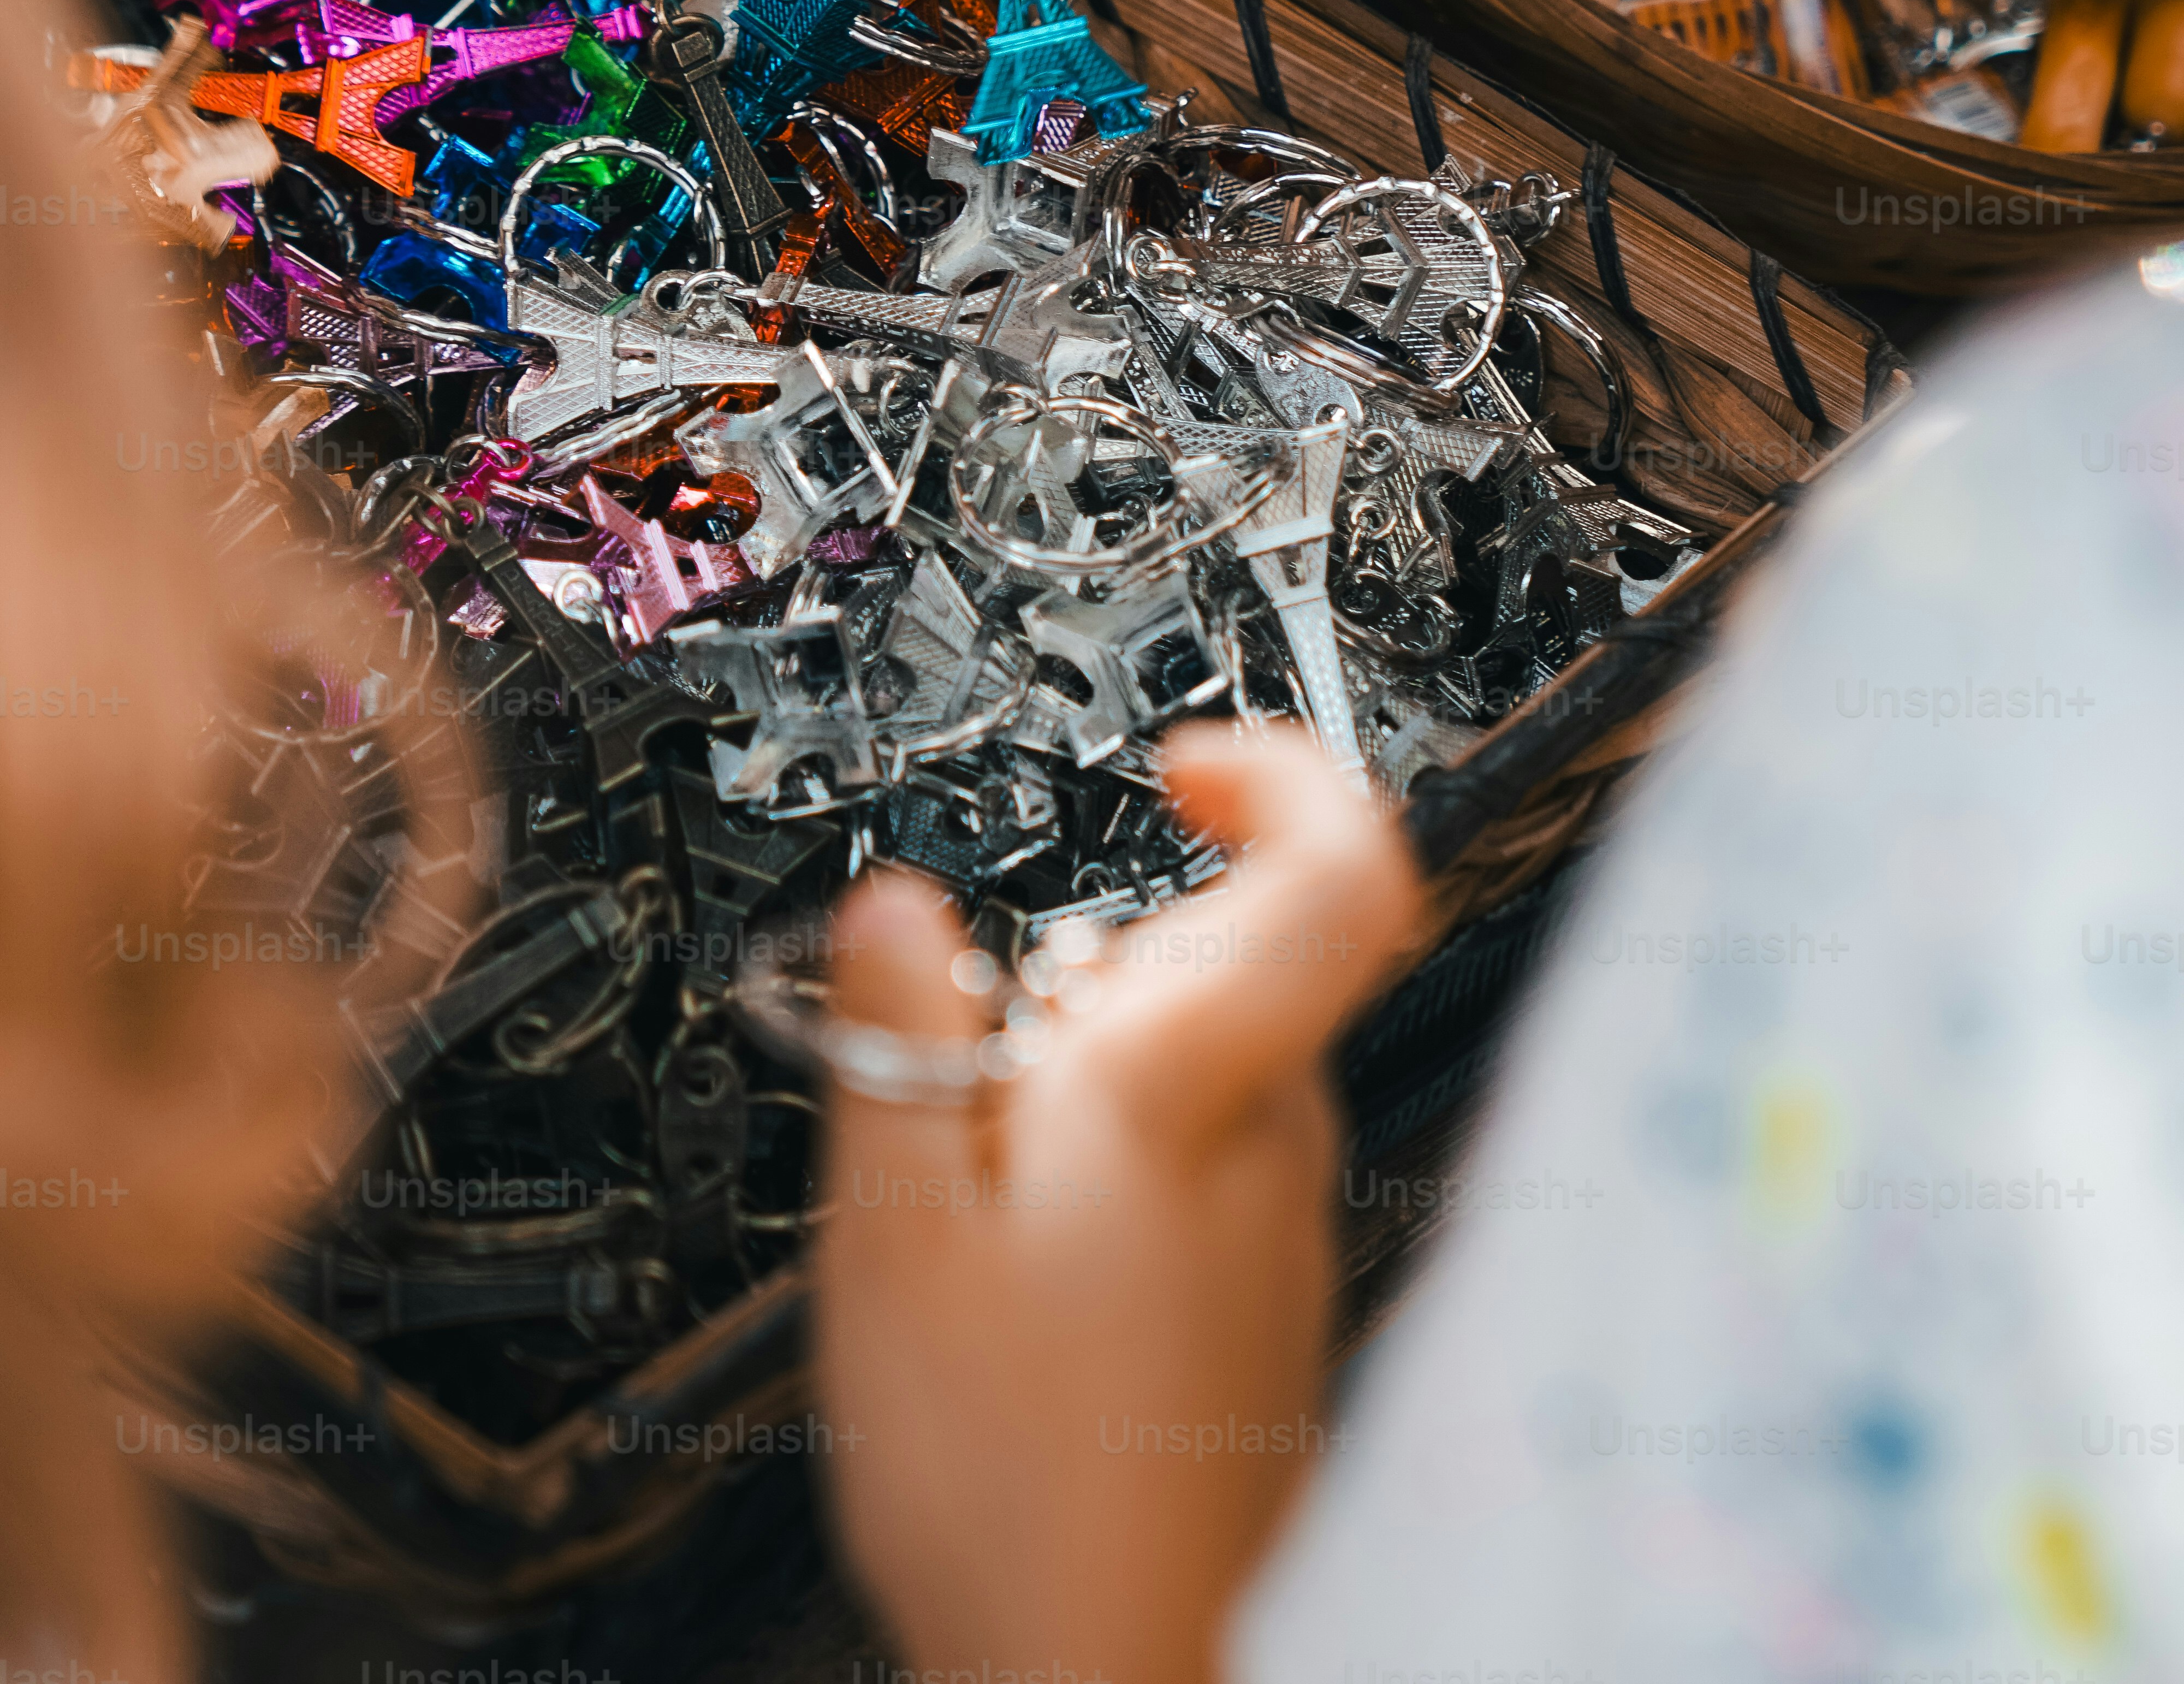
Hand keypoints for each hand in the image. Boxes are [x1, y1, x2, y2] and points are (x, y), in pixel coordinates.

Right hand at [815, 727, 1421, 1683]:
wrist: (1109, 1674)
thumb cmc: (1011, 1485)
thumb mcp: (892, 1239)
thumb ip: (898, 1043)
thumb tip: (897, 906)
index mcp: (1189, 1090)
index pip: (1344, 872)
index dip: (1283, 773)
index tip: (1185, 761)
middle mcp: (1269, 1144)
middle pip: (1241, 956)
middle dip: (1104, 943)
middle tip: (985, 1016)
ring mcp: (1279, 1227)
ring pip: (1214, 1059)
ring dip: (1100, 1051)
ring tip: (977, 1150)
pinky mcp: (1261, 1300)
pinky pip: (1206, 1156)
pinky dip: (1118, 1145)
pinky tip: (1025, 1243)